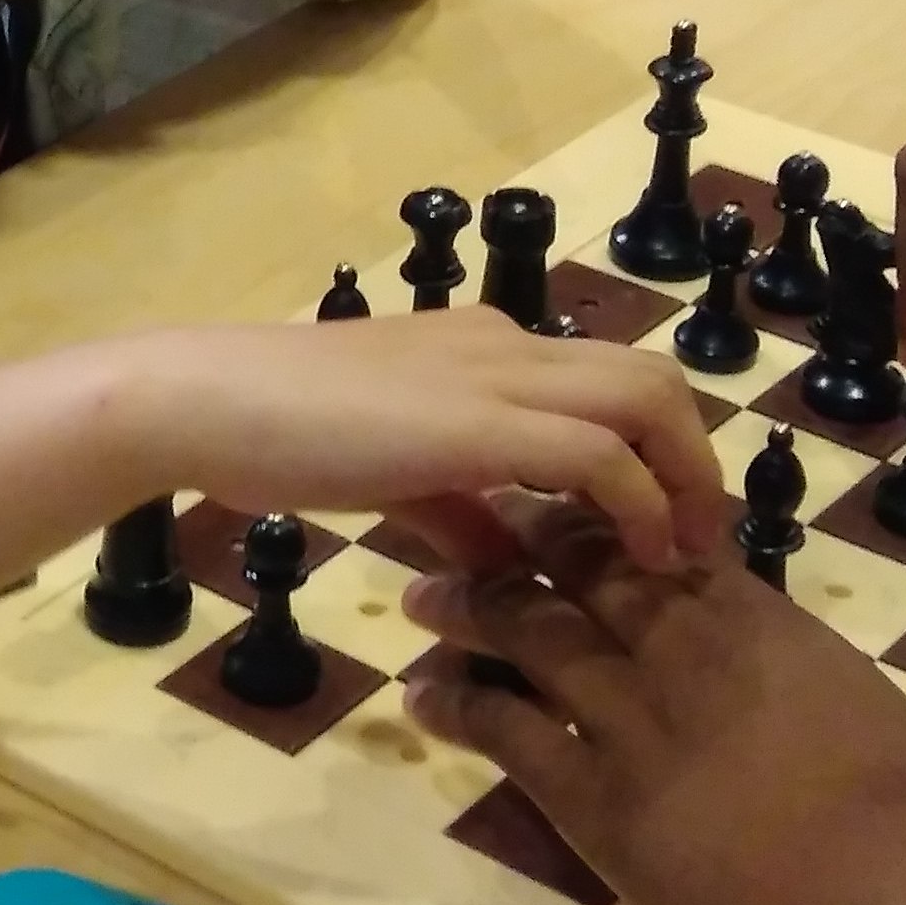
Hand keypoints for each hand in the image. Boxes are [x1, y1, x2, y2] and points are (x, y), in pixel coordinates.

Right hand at [116, 317, 727, 573]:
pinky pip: (598, 454)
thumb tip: (503, 560)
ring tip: (685, 553)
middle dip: (694, 459)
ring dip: (685, 478)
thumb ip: (456, 508)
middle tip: (697, 540)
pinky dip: (639, 506)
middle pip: (655, 378)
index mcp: (486, 347)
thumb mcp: (390, 475)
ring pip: (647, 398)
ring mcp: (497, 374)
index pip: (606, 381)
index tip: (667, 522)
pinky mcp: (480, 421)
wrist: (208, 402)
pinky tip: (641, 560)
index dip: (654, 450)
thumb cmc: (276, 432)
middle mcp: (506, 344)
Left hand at [399, 501, 905, 904]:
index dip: (598, 517)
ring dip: (466, 608)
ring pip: (525, 631)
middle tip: (467, 525)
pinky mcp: (597, 802)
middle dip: (516, 537)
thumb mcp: (857, 706)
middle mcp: (682, 648)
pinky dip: (455, 705)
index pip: (655, 538)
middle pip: (576, 565)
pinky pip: (504, 733)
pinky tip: (423, 696)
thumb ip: (794, 671)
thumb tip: (774, 668)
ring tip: (423, 599)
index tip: (557, 504)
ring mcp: (632, 721)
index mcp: (757, 620)